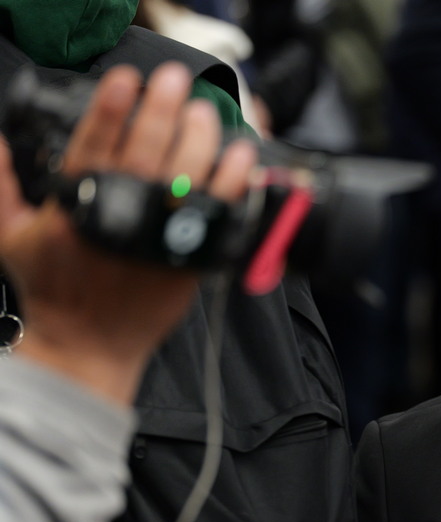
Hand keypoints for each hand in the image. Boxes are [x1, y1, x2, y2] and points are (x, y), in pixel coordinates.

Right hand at [0, 62, 257, 404]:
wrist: (88, 347)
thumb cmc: (53, 291)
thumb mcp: (12, 237)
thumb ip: (4, 187)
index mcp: (77, 204)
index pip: (94, 143)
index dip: (112, 108)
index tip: (127, 79)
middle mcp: (121, 215)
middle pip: (146, 149)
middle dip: (161, 109)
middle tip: (173, 81)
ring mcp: (159, 236)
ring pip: (187, 174)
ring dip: (200, 136)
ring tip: (205, 111)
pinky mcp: (189, 257)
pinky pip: (219, 212)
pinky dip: (233, 182)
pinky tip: (241, 156)